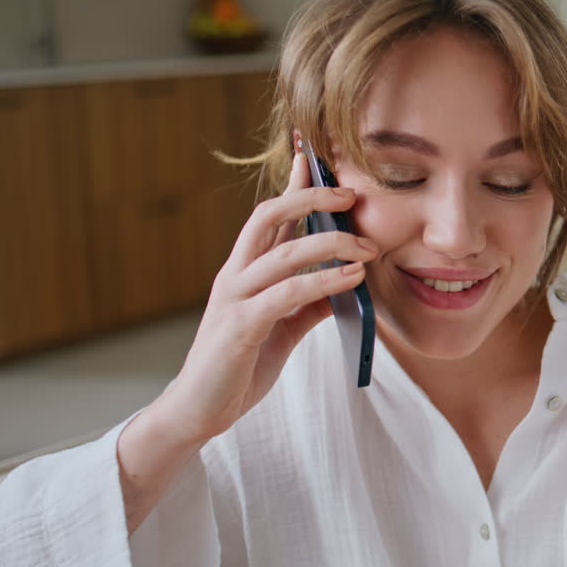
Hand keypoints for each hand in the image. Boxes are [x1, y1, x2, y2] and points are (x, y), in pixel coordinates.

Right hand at [150, 143, 377, 444]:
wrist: (198, 412)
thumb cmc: (238, 367)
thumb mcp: (283, 328)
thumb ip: (309, 302)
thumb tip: (349, 280)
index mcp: (245, 270)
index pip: (271, 215)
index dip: (294, 183)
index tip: (317, 153)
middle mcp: (236, 275)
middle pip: (269, 215)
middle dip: (311, 197)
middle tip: (352, 195)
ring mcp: (235, 298)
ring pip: (283, 252)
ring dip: (331, 245)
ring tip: (368, 248)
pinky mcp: (240, 327)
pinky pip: (286, 294)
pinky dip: (322, 282)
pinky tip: (351, 278)